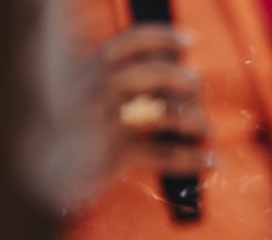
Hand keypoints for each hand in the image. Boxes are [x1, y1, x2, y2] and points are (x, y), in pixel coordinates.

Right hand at [45, 24, 210, 205]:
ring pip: (164, 112)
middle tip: (199, 90)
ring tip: (207, 130)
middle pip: (154, 73)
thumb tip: (184, 70)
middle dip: (186, 80)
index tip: (191, 42)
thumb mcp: (100, 93)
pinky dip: (193, 159)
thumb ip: (130, 77)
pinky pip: (164, 153)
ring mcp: (107, 121)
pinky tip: (211, 160)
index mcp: (95, 70)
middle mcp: (99, 90)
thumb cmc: (91, 128)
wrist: (60, 169)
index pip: (131, 42)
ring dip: (195, 121)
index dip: (164, 38)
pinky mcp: (116, 153)